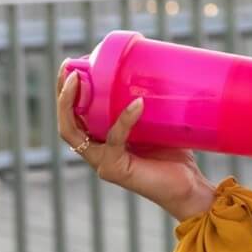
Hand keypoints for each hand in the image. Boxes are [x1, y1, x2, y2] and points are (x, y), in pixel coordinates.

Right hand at [55, 66, 215, 221]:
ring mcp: (103, 162)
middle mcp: (97, 152)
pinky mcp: (116, 170)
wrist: (188, 188)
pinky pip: (115, 140)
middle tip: (70, 69)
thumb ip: (151, 100)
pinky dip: (125, 120)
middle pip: (66, 123)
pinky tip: (137, 104)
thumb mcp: (158, 120)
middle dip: (62, 95)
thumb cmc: (175, 153)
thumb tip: (159, 63)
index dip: (67, 93)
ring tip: (80, 79)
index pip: (74, 116)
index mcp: (102, 139)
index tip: (70, 64)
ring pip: (74, 133)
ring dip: (71, 104)